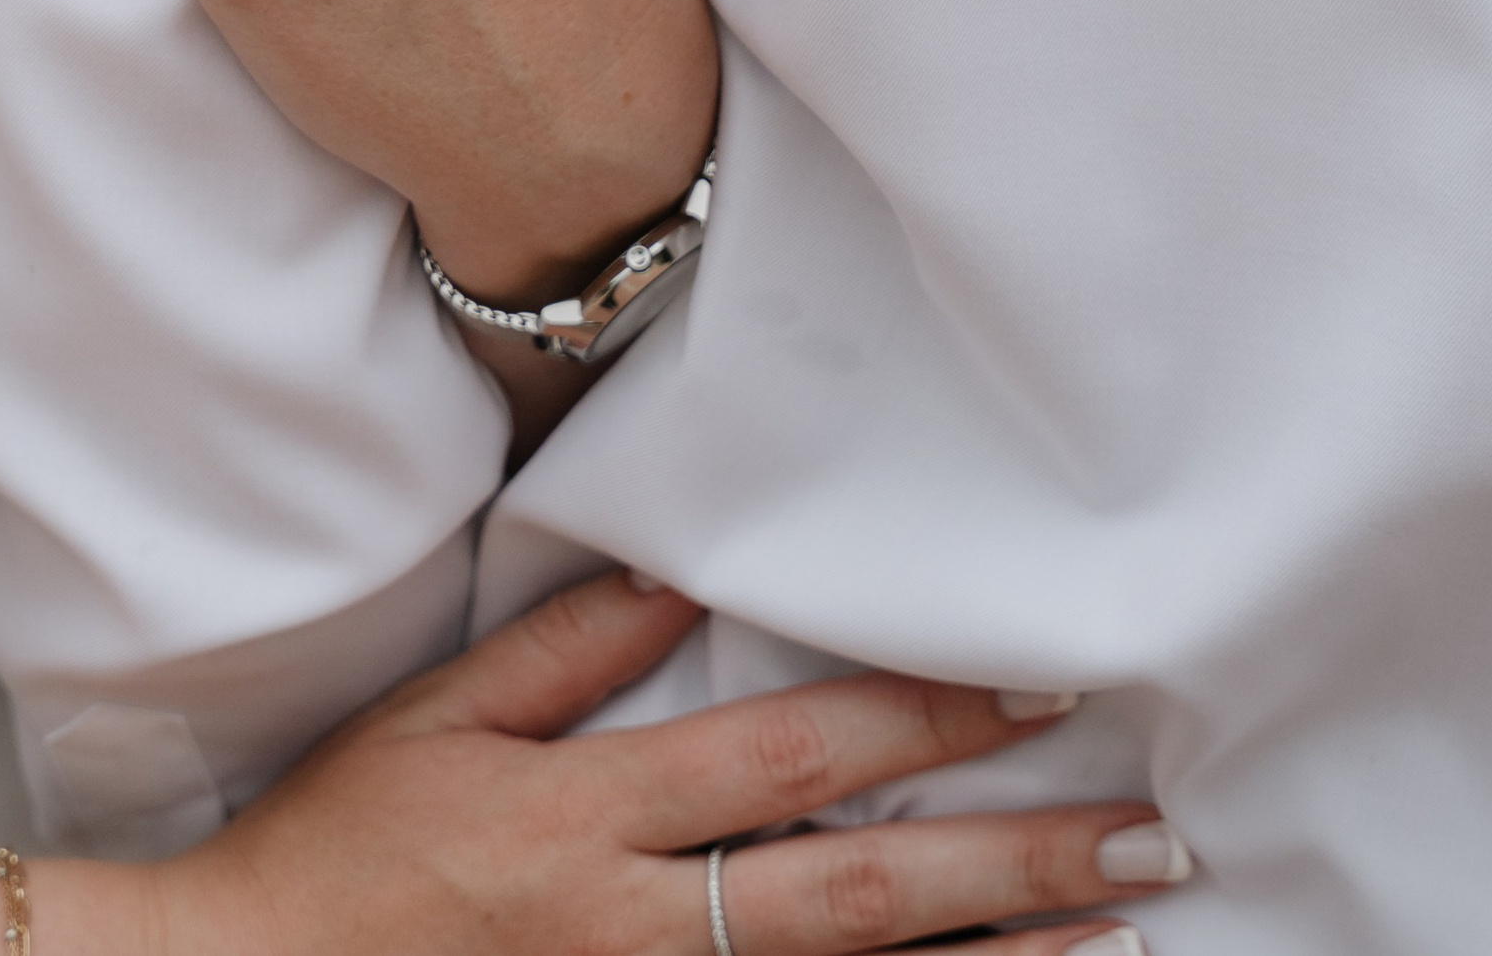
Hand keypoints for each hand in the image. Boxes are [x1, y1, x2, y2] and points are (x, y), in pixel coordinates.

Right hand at [106, 573, 1188, 955]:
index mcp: (587, 819)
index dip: (915, 719)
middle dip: (1014, 858)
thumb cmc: (342, 853)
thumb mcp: (429, 726)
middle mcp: (637, 929)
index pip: (786, 756)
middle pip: (857, 893)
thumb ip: (559, 654)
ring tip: (1127, 933)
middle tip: (1149, 834)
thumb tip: (678, 571)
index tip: (1029, 686)